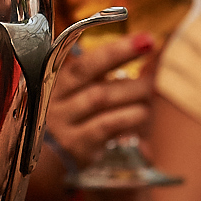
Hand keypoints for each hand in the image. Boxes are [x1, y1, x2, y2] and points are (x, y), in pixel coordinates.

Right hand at [44, 33, 156, 167]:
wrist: (46, 160)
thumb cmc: (70, 118)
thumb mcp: (78, 92)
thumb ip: (105, 73)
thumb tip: (148, 54)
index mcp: (54, 81)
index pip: (84, 61)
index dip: (115, 50)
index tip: (145, 40)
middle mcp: (54, 100)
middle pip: (90, 78)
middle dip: (126, 64)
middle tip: (154, 67)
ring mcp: (62, 124)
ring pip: (99, 99)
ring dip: (132, 93)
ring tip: (150, 92)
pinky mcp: (75, 146)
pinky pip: (104, 126)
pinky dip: (127, 117)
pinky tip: (141, 113)